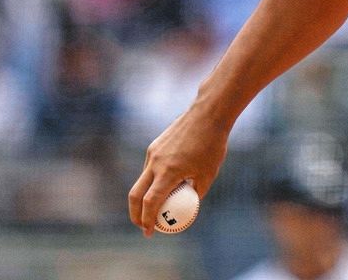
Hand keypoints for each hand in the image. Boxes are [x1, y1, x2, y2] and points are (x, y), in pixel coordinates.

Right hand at [127, 107, 229, 236]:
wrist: (208, 115)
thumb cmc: (212, 145)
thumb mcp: (208, 174)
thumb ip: (196, 193)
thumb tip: (188, 209)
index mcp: (168, 172)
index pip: (150, 202)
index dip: (147, 220)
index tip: (149, 232)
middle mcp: (155, 163)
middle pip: (135, 195)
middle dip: (135, 214)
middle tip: (143, 225)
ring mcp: (152, 153)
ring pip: (141, 180)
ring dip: (144, 196)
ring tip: (155, 206)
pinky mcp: (154, 145)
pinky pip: (149, 167)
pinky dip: (151, 180)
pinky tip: (165, 182)